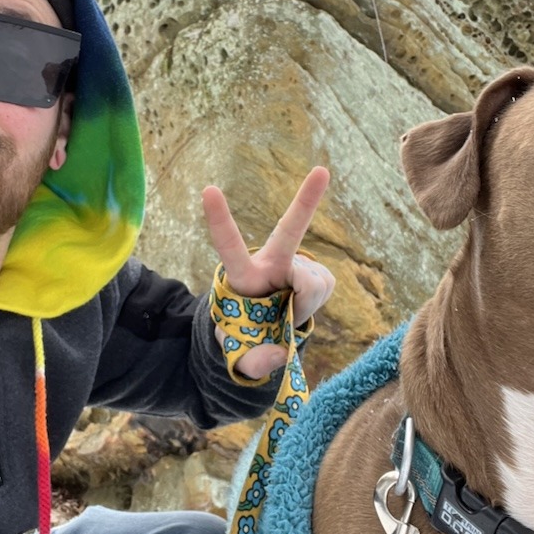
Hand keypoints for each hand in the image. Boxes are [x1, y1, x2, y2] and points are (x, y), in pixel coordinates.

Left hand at [201, 166, 335, 379]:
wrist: (265, 331)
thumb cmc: (246, 336)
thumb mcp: (239, 355)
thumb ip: (251, 362)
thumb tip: (275, 354)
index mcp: (242, 277)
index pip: (228, 246)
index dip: (219, 220)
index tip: (208, 189)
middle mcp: (271, 262)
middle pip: (290, 230)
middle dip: (307, 201)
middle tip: (322, 171)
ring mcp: (296, 266)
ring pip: (312, 282)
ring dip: (304, 304)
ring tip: (286, 314)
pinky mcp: (317, 275)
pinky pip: (325, 286)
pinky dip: (315, 303)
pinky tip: (300, 306)